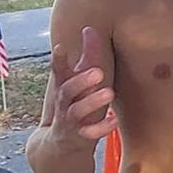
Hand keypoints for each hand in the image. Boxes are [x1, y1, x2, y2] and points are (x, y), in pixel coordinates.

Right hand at [50, 27, 115, 145]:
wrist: (60, 143)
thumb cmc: (74, 103)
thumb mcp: (78, 80)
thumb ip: (86, 57)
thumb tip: (89, 29)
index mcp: (63, 86)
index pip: (58, 71)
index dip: (58, 60)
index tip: (61, 47)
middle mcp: (64, 102)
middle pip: (67, 90)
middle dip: (81, 81)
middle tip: (98, 72)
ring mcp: (70, 120)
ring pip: (77, 111)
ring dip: (92, 102)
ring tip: (109, 93)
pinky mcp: (79, 137)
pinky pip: (89, 134)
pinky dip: (101, 128)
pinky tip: (114, 120)